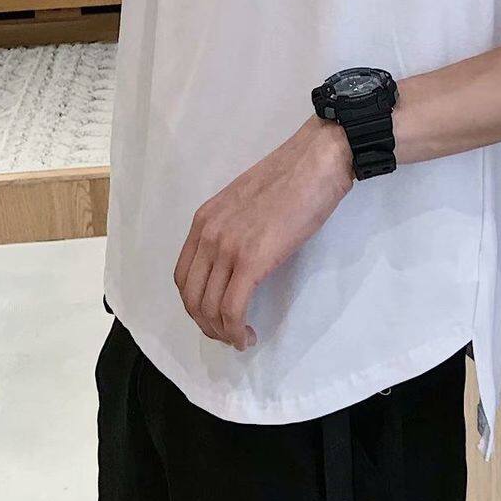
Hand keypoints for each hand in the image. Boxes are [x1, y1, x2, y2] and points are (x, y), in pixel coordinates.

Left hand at [174, 118, 354, 350]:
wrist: (317, 161)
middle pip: (191, 296)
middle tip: (227, 334)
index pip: (183, 275)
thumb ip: (233, 228)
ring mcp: (227, 247)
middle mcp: (208, 234)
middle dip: (206, 324)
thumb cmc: (292, 177)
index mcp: (204, 219)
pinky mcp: (252, 261)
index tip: (215, 315)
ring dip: (222, 332)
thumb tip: (239, 258)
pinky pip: (232, 308)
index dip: (195, 304)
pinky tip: (248, 335)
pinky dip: (236, 330)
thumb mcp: (246, 202)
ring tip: (241, 338)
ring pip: (208, 308)